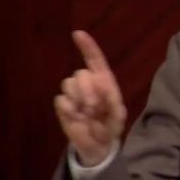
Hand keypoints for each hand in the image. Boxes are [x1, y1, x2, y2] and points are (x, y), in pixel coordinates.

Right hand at [54, 30, 126, 165]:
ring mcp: (73, 94)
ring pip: (68, 84)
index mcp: (104, 82)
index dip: (87, 46)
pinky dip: (69, 110)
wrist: (97, 146)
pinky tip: (76, 118)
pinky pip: (60, 100)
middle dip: (87, 90)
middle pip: (80, 74)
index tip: (78, 34)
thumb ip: (115, 106)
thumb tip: (106, 90)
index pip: (95, 60)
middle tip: (94, 107)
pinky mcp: (63, 105)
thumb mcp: (118, 119)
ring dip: (78, 100)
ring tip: (86, 114)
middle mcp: (87, 84)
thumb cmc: (110, 127)